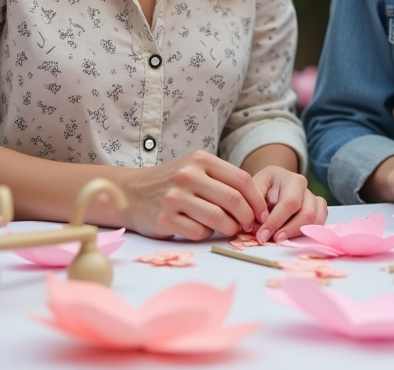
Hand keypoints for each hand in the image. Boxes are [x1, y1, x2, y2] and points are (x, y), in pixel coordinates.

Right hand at [123, 150, 269, 240]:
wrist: (130, 192)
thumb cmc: (170, 182)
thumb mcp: (194, 169)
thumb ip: (221, 179)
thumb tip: (255, 204)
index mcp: (200, 160)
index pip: (241, 180)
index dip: (257, 200)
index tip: (262, 213)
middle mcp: (188, 176)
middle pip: (233, 200)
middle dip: (248, 217)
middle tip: (250, 226)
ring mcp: (175, 198)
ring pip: (218, 218)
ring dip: (230, 228)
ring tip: (230, 230)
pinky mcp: (165, 220)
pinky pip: (198, 232)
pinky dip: (206, 234)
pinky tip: (202, 229)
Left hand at [251, 166, 326, 243]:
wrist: (272, 184)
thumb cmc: (264, 186)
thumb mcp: (255, 187)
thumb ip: (255, 203)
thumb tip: (259, 223)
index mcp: (293, 180)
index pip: (290, 202)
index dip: (276, 221)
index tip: (263, 235)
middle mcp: (307, 190)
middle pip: (307, 214)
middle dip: (289, 231)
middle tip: (272, 240)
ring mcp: (314, 201)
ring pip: (316, 221)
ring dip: (298, 234)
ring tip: (280, 240)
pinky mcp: (318, 212)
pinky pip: (320, 224)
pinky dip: (307, 234)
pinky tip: (292, 238)